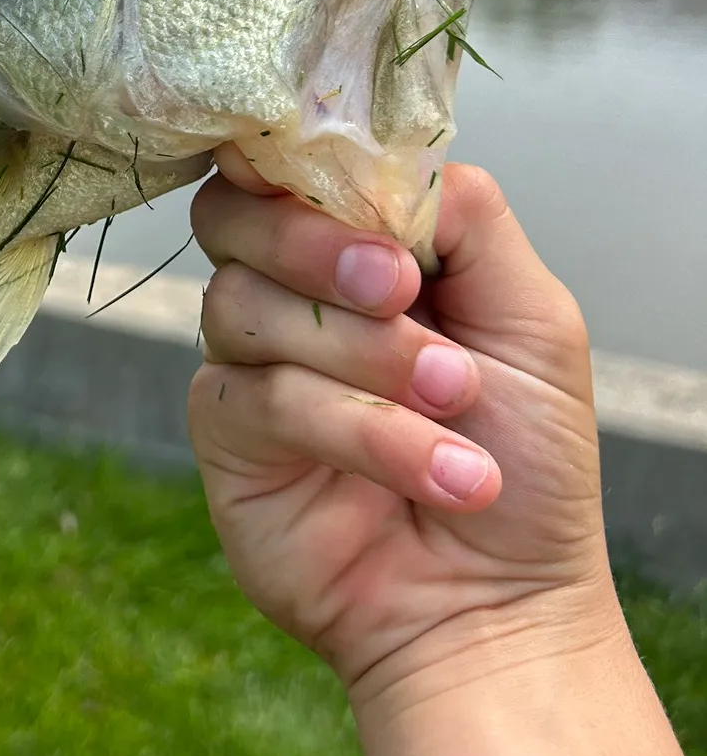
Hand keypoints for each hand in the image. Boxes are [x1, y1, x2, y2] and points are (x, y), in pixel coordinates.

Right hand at [187, 148, 618, 705]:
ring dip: (365, 355)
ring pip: (246, 305)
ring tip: (458, 405)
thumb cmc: (525, 459)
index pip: (285, 167)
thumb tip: (390, 155)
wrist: (501, 599)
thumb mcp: (532, 316)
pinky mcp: (224, 435)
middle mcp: (286, 293)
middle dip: (316, 246)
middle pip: (233, 216)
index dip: (300, 162)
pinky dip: (359, 431)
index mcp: (353, 250)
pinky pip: (261, 397)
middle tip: (403, 291)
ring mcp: (246, 361)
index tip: (364, 200)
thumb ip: (465, 217)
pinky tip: (439, 472)